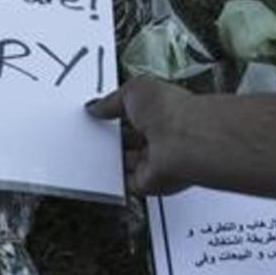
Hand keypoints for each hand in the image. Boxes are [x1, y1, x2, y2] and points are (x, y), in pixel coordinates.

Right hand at [86, 76, 195, 195]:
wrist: (183, 142)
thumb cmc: (169, 111)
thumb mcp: (133, 91)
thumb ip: (111, 101)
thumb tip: (96, 107)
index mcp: (160, 109)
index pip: (134, 112)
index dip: (115, 112)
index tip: (98, 113)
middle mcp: (160, 136)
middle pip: (129, 139)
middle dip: (111, 137)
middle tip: (92, 133)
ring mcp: (154, 161)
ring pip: (126, 162)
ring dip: (111, 159)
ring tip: (92, 152)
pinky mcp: (148, 182)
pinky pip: (126, 184)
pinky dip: (113, 181)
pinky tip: (100, 172)